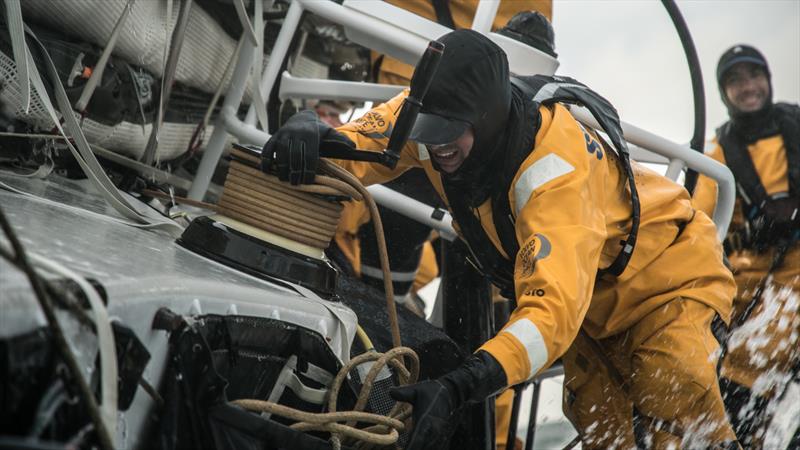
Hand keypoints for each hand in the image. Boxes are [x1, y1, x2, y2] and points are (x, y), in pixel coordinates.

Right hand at [260, 110, 355, 184]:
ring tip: (284, 180)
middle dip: (295, 171)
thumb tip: (353, 147)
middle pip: (295, 156)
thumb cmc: (317, 131)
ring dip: (281, 168)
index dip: (309, 169)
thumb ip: (340, 140)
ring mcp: (283, 134)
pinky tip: (266, 171)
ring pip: (280, 153)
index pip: (310, 155)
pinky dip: (265, 160)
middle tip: (296, 184)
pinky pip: (267, 149)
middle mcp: (296, 133)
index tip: (308, 180)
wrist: (302, 118)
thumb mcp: (330, 133)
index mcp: (311, 134)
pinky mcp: (273, 137)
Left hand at [389, 351, 507, 449]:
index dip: (409, 448)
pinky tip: (416, 444)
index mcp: (426, 422)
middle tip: (398, 448)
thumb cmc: (431, 391)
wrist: (450, 393)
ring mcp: (438, 436)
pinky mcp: (440, 437)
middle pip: (421, 448)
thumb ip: (403, 393)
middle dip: (411, 449)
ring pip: (427, 448)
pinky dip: (423, 446)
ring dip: (417, 447)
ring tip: (403, 447)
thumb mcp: (416, 390)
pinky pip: (433, 446)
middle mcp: (433, 432)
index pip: (417, 441)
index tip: (399, 449)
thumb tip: (390, 391)